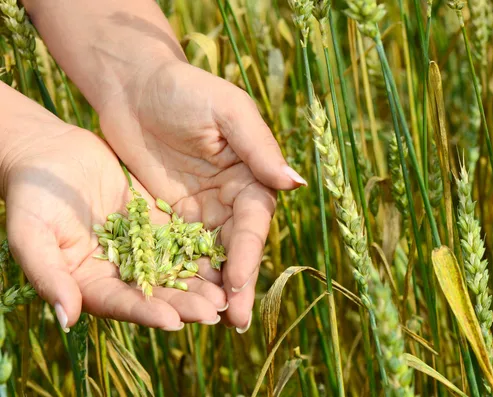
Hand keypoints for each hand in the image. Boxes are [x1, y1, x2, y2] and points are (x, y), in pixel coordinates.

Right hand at [1, 109, 227, 330]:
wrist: (50, 154)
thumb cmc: (31, 196)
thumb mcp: (31, 234)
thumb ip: (49, 276)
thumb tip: (66, 319)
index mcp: (88, 282)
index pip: (119, 303)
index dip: (145, 312)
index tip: (172, 321)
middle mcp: (118, 271)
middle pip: (154, 293)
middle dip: (184, 304)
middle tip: (215, 311)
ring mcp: (140, 248)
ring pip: (174, 269)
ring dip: (199, 282)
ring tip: (227, 292)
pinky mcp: (156, 224)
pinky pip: (182, 238)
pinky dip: (201, 248)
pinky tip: (224, 255)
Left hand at [98, 61, 305, 329]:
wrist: (135, 87)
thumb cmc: (186, 90)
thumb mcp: (227, 112)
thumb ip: (259, 148)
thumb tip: (295, 184)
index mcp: (251, 177)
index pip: (253, 223)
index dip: (247, 253)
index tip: (238, 282)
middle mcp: (231, 200)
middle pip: (237, 249)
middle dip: (238, 284)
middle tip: (236, 323)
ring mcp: (202, 211)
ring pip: (211, 257)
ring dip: (212, 289)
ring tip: (210, 324)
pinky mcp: (172, 217)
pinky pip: (179, 250)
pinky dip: (182, 275)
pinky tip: (179, 301)